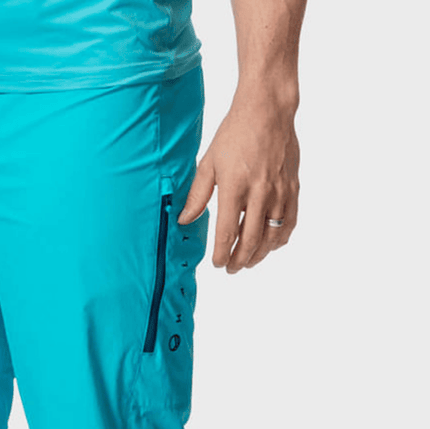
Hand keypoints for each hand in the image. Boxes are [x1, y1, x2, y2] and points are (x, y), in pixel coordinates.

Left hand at [177, 90, 299, 271]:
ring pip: (273, 236)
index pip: (228, 232)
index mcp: (235, 187)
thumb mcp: (209, 163)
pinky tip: (270, 245)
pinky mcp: (293, 187)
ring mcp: (279, 191)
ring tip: (248, 261)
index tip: (217, 264)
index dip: (222, 254)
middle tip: (231, 269)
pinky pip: (290, 222)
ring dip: (260, 254)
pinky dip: (280, 239)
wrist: (268, 109)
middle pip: (251, 240)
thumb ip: (197, 195)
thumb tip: (184, 220)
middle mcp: (260, 192)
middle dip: (240, 260)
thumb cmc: (235, 133)